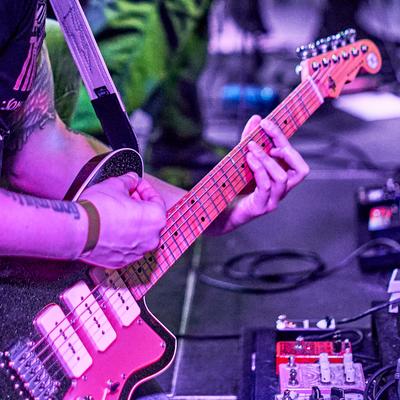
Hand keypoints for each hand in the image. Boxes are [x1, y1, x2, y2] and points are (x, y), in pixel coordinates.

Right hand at [78, 173, 165, 268]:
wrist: (76, 232)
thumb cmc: (98, 209)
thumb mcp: (115, 185)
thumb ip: (128, 180)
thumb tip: (131, 179)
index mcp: (156, 218)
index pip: (157, 199)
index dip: (145, 188)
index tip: (136, 184)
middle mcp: (151, 239)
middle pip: (150, 218)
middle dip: (139, 204)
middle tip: (126, 195)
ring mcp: (137, 252)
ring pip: (139, 234)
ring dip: (131, 221)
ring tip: (116, 210)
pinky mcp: (122, 261)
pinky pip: (126, 246)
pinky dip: (122, 236)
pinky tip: (110, 226)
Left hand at [209, 115, 308, 233]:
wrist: (219, 210)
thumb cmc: (234, 186)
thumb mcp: (243, 160)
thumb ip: (250, 140)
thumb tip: (256, 118)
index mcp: (282, 178)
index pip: (295, 159)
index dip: (284, 140)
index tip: (267, 125)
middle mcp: (282, 191)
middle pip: (300, 170)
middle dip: (284, 148)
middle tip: (265, 135)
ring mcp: (272, 200)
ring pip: (282, 178)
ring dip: (267, 159)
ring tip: (252, 148)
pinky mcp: (260, 207)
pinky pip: (266, 187)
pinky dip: (259, 170)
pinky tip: (249, 159)